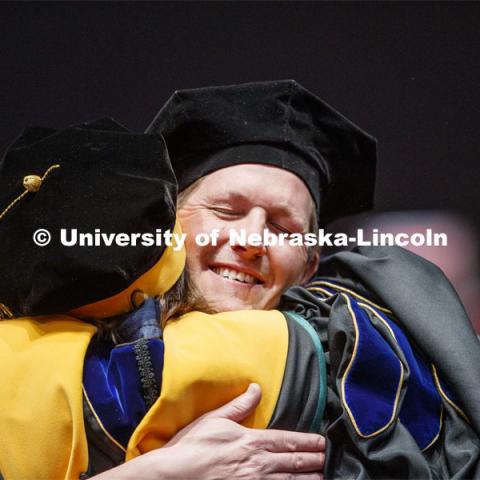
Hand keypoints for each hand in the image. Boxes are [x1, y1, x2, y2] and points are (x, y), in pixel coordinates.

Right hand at [92, 383, 324, 478]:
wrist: (175, 475)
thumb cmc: (193, 447)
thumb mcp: (215, 419)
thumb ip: (239, 405)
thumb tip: (256, 388)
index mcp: (252, 441)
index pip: (287, 441)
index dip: (306, 442)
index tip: (320, 442)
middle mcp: (258, 464)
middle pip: (292, 462)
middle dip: (312, 460)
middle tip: (325, 459)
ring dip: (306, 479)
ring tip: (319, 477)